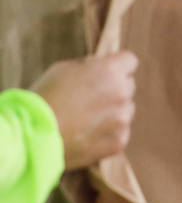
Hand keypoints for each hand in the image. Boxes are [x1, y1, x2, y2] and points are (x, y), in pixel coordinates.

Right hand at [31, 53, 137, 170]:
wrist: (31, 135)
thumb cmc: (44, 98)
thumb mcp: (63, 69)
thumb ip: (88, 66)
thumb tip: (99, 67)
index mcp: (110, 71)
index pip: (129, 61)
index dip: (117, 66)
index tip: (106, 74)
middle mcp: (122, 93)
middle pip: (127, 86)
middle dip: (113, 89)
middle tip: (89, 100)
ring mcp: (122, 119)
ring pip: (125, 111)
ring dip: (112, 113)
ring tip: (85, 121)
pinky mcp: (118, 142)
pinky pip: (120, 133)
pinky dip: (108, 134)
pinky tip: (87, 136)